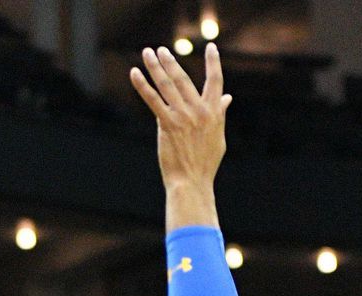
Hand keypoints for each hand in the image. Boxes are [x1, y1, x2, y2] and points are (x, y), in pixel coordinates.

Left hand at [129, 43, 232, 188]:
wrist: (192, 182)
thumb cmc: (204, 163)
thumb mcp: (217, 137)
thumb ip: (220, 114)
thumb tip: (227, 98)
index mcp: (214, 112)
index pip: (216, 81)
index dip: (213, 63)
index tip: (211, 47)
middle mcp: (200, 111)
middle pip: (184, 78)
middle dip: (171, 62)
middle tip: (161, 50)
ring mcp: (183, 116)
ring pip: (167, 85)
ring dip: (156, 67)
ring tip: (148, 53)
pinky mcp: (167, 124)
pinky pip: (152, 100)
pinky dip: (142, 85)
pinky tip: (134, 73)